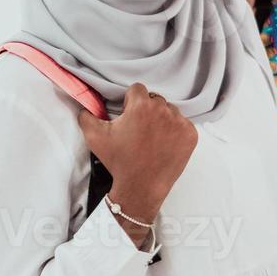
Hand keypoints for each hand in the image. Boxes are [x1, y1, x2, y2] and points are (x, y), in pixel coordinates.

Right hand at [76, 83, 196, 234]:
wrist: (141, 186)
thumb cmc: (118, 161)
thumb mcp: (94, 137)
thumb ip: (87, 115)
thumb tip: (86, 106)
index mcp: (141, 106)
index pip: (137, 89)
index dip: (129, 101)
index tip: (128, 115)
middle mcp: (164, 110)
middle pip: (154, 99)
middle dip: (146, 110)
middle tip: (139, 129)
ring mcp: (180, 123)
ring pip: (169, 111)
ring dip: (161, 119)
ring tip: (151, 138)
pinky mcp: (190, 135)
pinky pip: (182, 124)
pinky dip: (174, 131)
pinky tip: (164, 144)